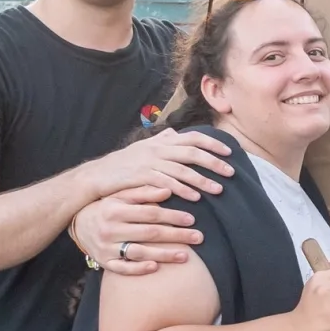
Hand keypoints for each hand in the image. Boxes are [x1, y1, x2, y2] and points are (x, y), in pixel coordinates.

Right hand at [74, 185, 200, 275]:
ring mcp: (107, 247)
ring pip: (139, 252)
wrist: (78, 224)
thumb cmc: (106, 208)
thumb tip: (168, 190)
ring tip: (185, 256)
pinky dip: (139, 269)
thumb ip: (143, 193)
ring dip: (163, 255)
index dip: (172, 216)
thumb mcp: (120, 196)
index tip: (192, 219)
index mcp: (115, 210)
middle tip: (198, 237)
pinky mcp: (105, 262)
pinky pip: (123, 268)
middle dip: (176, 236)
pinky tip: (156, 268)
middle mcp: (110, 229)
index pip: (149, 214)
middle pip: (149, 234)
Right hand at [82, 129, 233, 202]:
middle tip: (231, 173)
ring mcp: (149, 162)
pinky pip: (167, 183)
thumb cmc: (123, 163)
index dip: (212, 144)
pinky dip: (182, 190)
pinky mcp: (142, 177)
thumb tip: (175, 132)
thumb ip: (161, 140)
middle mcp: (158, 149)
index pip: (193, 137)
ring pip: (182, 169)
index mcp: (161, 141)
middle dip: (214, 162)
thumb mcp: (143, 148)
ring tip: (219, 190)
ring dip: (202, 180)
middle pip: (192, 152)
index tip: (230, 152)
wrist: (97, 175)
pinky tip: (195, 198)